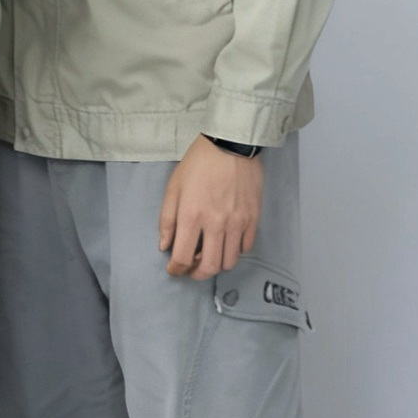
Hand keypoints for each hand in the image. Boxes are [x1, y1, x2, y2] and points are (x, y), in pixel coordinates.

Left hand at [158, 134, 261, 280]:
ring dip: (217, 264)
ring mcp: (237, 222)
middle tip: (192, 268)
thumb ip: (166, 219)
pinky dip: (235, 251)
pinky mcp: (253, 217)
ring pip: (229, 261)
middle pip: (209, 267)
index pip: (183, 258)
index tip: (174, 269)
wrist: (230, 143)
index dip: (176, 270)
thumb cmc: (198, 163)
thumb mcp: (174, 187)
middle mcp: (215, 224)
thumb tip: (165, 246)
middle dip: (197, 274)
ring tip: (210, 254)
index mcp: (191, 216)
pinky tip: (227, 241)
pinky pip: (245, 247)